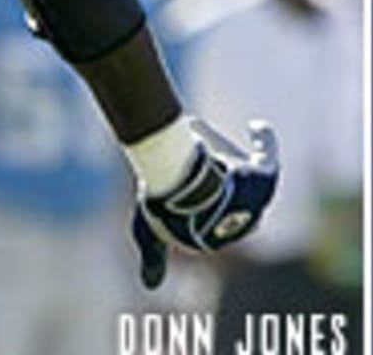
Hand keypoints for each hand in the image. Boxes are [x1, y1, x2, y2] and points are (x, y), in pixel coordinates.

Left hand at [131, 119, 278, 288]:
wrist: (178, 187)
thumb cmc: (162, 208)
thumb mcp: (149, 235)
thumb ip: (153, 259)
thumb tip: (151, 287)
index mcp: (213, 240)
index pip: (206, 220)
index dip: (195, 203)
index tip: (179, 187)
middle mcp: (240, 224)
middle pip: (227, 200)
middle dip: (214, 188)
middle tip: (192, 166)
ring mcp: (254, 202)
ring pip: (243, 180)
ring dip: (229, 165)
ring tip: (211, 150)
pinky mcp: (264, 178)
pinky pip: (267, 157)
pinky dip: (264, 143)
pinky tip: (255, 128)